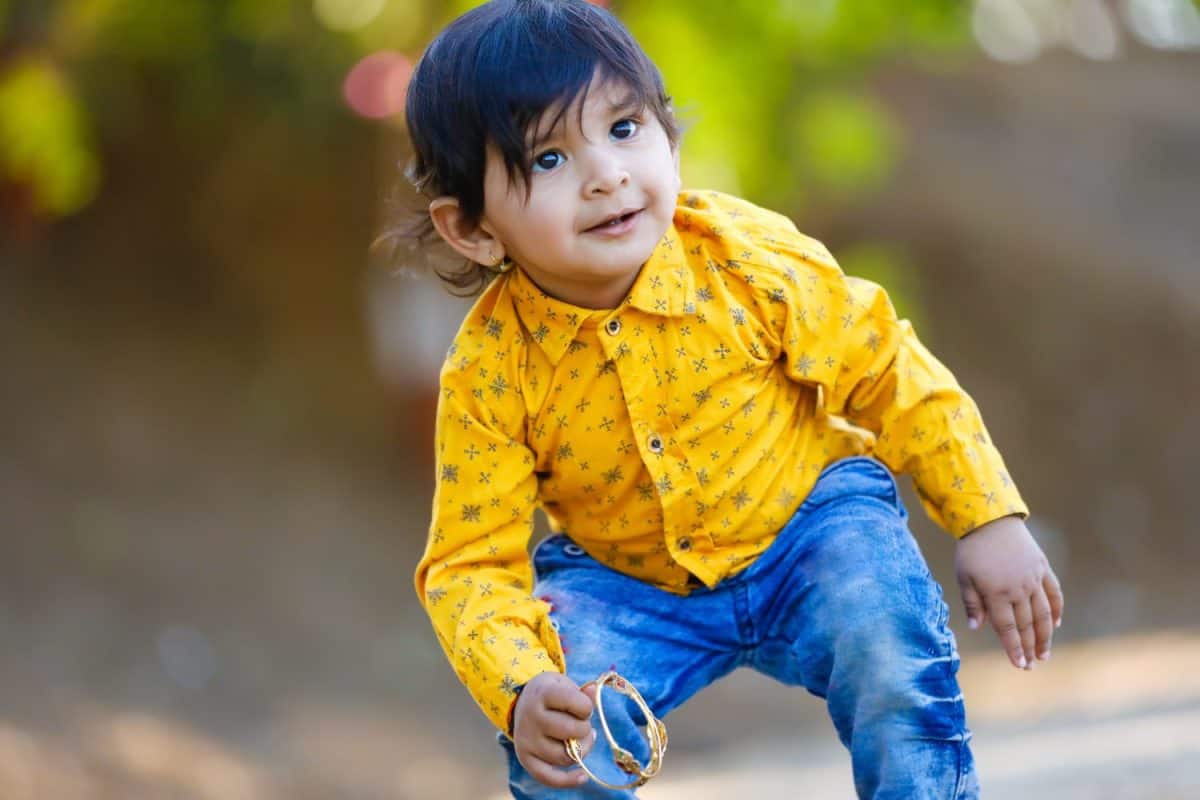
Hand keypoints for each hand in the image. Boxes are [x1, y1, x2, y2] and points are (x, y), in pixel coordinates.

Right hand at [511, 672, 597, 787]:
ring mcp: (526, 740)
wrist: (521, 703)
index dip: (587, 708)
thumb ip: (582, 692)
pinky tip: (582, 776)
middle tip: (581, 725)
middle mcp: (531, 717)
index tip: (582, 706)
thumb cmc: (550, 694)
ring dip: (581, 750)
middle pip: (572, 732)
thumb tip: (593, 690)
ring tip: (580, 740)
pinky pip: (549, 777)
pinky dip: (568, 780)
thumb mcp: (564, 685)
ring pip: (565, 756)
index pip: (580, 705)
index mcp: (543, 693)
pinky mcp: (525, 758)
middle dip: (585, 729)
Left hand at [955, 515, 1063, 669]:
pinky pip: (1054, 593)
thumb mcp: (964, 577)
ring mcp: (1034, 579)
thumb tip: (977, 628)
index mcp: (997, 593)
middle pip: (1027, 625)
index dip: (1014, 648)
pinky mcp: (1043, 568)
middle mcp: (1019, 589)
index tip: (1020, 665)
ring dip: (1045, 635)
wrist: (990, 519)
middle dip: (1029, 647)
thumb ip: (972, 604)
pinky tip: (1056, 624)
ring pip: (1044, 613)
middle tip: (1032, 665)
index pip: (1007, 628)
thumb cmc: (972, 550)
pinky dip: (1057, 610)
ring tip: (1044, 653)